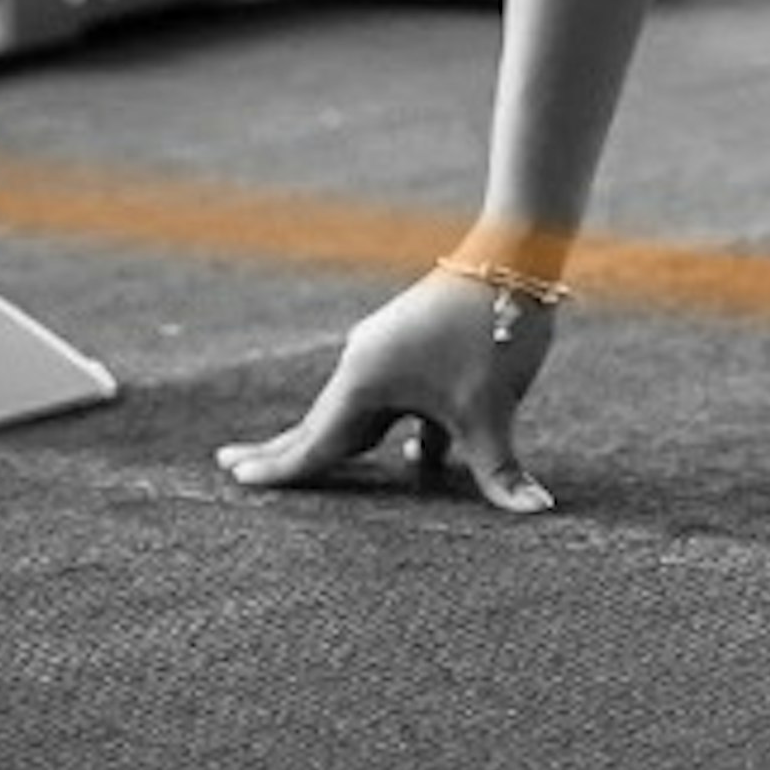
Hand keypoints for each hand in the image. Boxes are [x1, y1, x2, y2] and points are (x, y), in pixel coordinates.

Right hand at [216, 269, 559, 515]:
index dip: (278, 468)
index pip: (315, 442)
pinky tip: (415, 460)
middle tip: (231, 467)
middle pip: (320, 424)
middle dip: (282, 451)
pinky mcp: (416, 346)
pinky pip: (398, 401)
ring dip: (342, 443)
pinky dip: (397, 430)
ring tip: (301, 461)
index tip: (236, 478)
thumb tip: (538, 511)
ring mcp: (388, 352)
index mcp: (366, 383)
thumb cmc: (496, 333)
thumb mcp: (493, 411)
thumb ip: (502, 470)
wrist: (518, 258)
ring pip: (360, 413)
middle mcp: (366, 365)